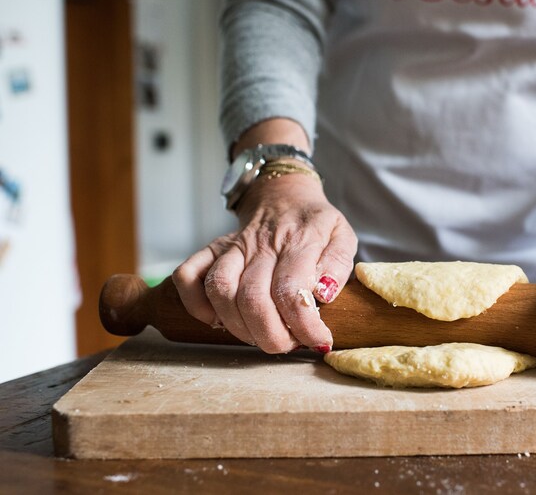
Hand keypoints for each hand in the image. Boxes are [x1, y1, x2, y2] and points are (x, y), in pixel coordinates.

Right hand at [172, 172, 356, 353]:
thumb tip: (323, 294)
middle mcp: (261, 244)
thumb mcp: (342, 235)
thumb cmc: (315, 223)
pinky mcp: (211, 250)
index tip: (318, 341)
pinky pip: (187, 275)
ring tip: (261, 336)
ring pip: (220, 291)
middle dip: (271, 336)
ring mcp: (232, 247)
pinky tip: (219, 320)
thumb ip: (338, 264)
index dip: (304, 326)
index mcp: (298, 241)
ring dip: (238, 327)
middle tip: (289, 344)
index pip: (291, 290)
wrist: (283, 196)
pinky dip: (196, 305)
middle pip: (252, 299)